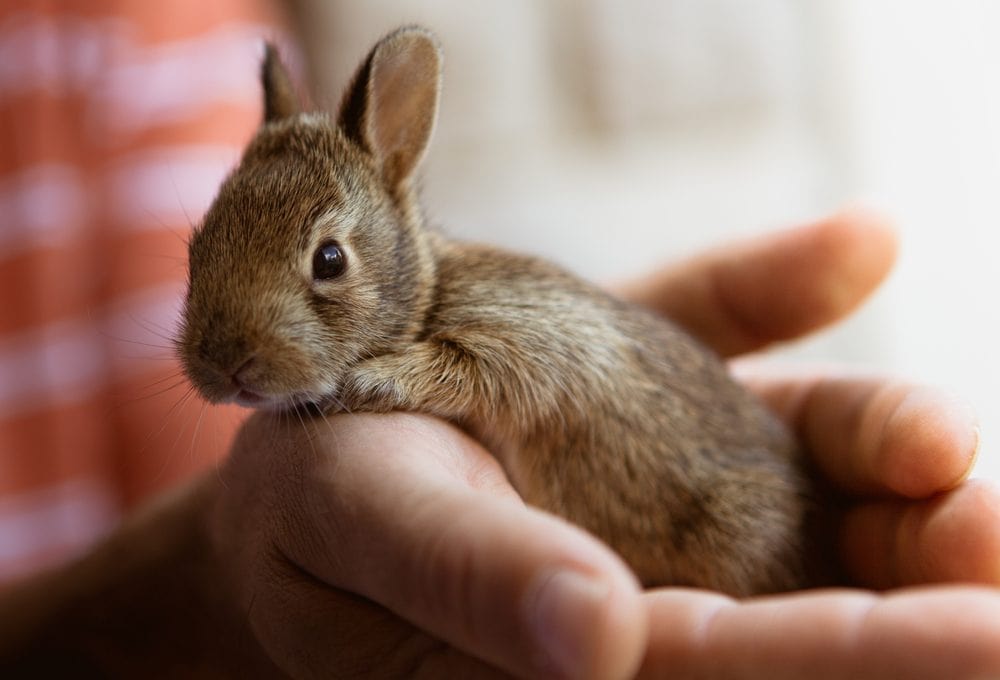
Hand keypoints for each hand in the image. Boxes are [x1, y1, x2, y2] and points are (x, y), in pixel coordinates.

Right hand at [204, 209, 999, 679]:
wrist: (316, 446)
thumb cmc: (316, 504)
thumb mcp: (367, 521)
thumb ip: (468, 574)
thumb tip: (600, 635)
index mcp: (576, 639)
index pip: (732, 666)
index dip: (859, 659)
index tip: (983, 638)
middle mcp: (645, 588)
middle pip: (801, 610)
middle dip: (914, 593)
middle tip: (991, 538)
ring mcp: (662, 509)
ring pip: (807, 517)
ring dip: (898, 489)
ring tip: (949, 453)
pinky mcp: (655, 426)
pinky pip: (746, 386)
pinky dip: (796, 320)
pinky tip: (852, 246)